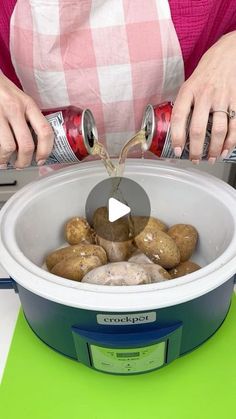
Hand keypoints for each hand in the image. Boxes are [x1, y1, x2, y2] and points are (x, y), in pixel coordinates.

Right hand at [0, 72, 53, 168]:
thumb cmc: (2, 90)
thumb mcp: (20, 99)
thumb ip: (29, 117)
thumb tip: (36, 144)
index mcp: (28, 104)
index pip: (45, 131)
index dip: (45, 150)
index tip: (41, 159)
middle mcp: (14, 108)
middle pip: (26, 144)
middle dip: (24, 161)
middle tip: (21, 165)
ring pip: (8, 147)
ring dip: (6, 160)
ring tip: (4, 162)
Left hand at [170, 31, 235, 162]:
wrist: (229, 52)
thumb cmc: (207, 70)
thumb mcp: (190, 83)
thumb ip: (185, 104)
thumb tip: (178, 129)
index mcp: (189, 90)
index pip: (179, 117)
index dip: (177, 137)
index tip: (178, 150)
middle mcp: (205, 94)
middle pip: (199, 129)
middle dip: (197, 150)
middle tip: (195, 159)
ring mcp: (223, 97)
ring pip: (219, 131)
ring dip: (215, 149)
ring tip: (211, 158)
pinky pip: (235, 125)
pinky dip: (231, 141)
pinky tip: (226, 149)